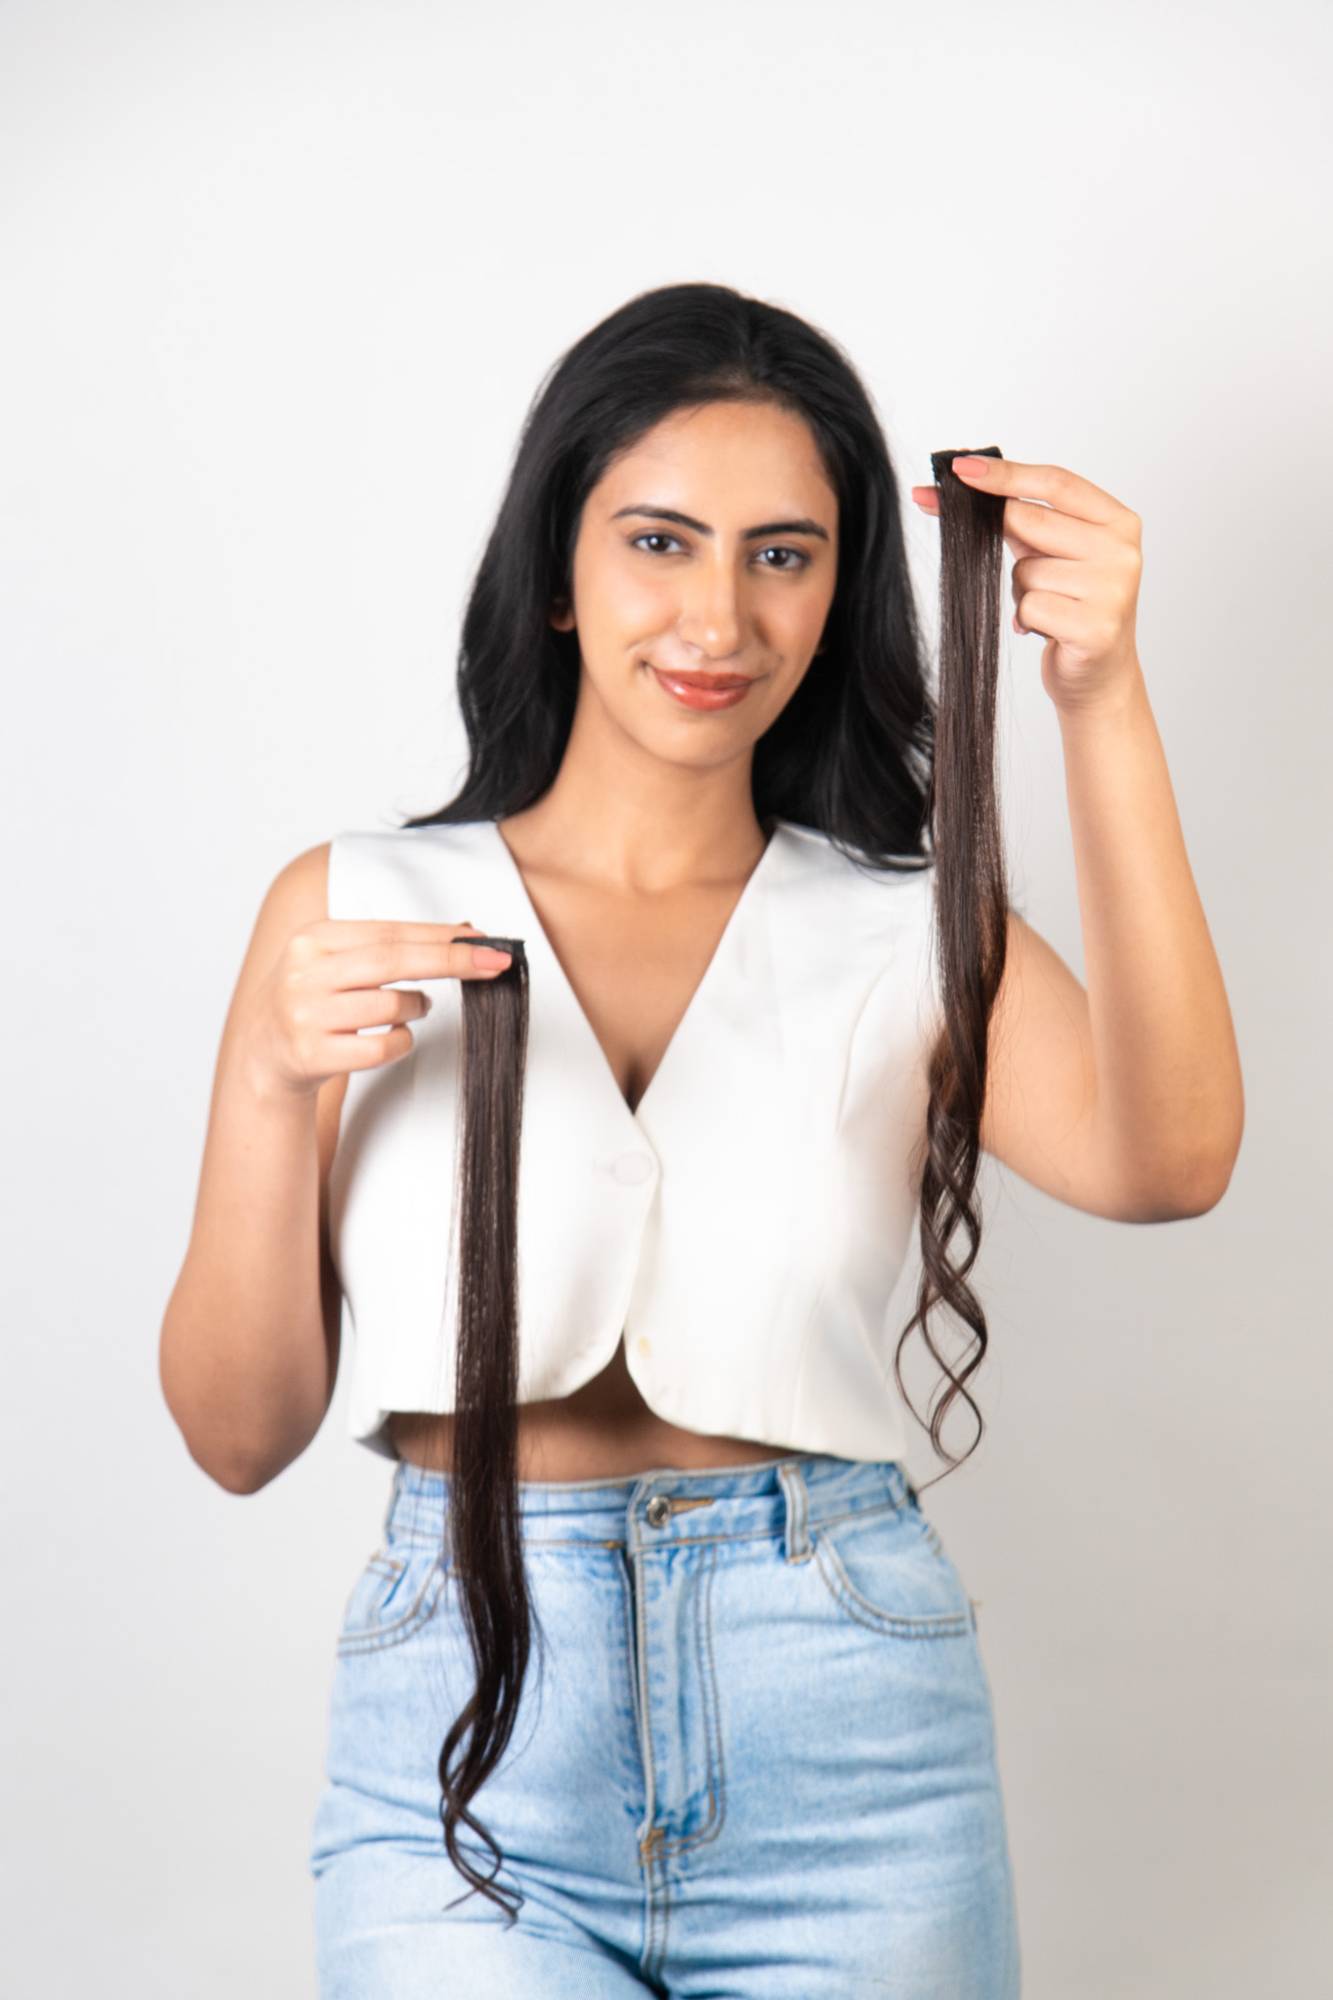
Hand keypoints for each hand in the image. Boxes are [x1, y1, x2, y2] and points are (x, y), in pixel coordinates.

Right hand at [242, 920, 513, 1099]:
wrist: (262, 1053)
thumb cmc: (316, 999)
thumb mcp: (338, 960)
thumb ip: (391, 945)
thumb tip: (465, 931)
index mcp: (313, 939)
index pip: (390, 932)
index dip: (441, 937)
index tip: (485, 942)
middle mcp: (304, 973)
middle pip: (393, 961)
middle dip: (450, 961)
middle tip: (494, 964)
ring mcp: (305, 1015)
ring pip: (390, 1006)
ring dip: (416, 1007)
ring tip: (413, 1007)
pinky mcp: (312, 1055)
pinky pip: (381, 1048)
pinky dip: (400, 1041)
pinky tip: (393, 1035)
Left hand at [911, 456, 1143, 713]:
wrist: (1100, 678)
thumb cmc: (1070, 608)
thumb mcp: (1052, 554)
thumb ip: (1020, 518)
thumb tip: (958, 482)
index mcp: (1117, 522)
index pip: (1054, 483)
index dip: (1003, 474)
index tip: (958, 468)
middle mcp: (1121, 551)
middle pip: (1032, 520)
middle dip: (996, 534)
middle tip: (984, 551)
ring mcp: (1112, 590)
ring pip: (1025, 571)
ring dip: (1020, 592)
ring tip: (1047, 609)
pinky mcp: (1096, 628)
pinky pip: (1029, 608)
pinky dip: (1024, 620)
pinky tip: (1048, 631)